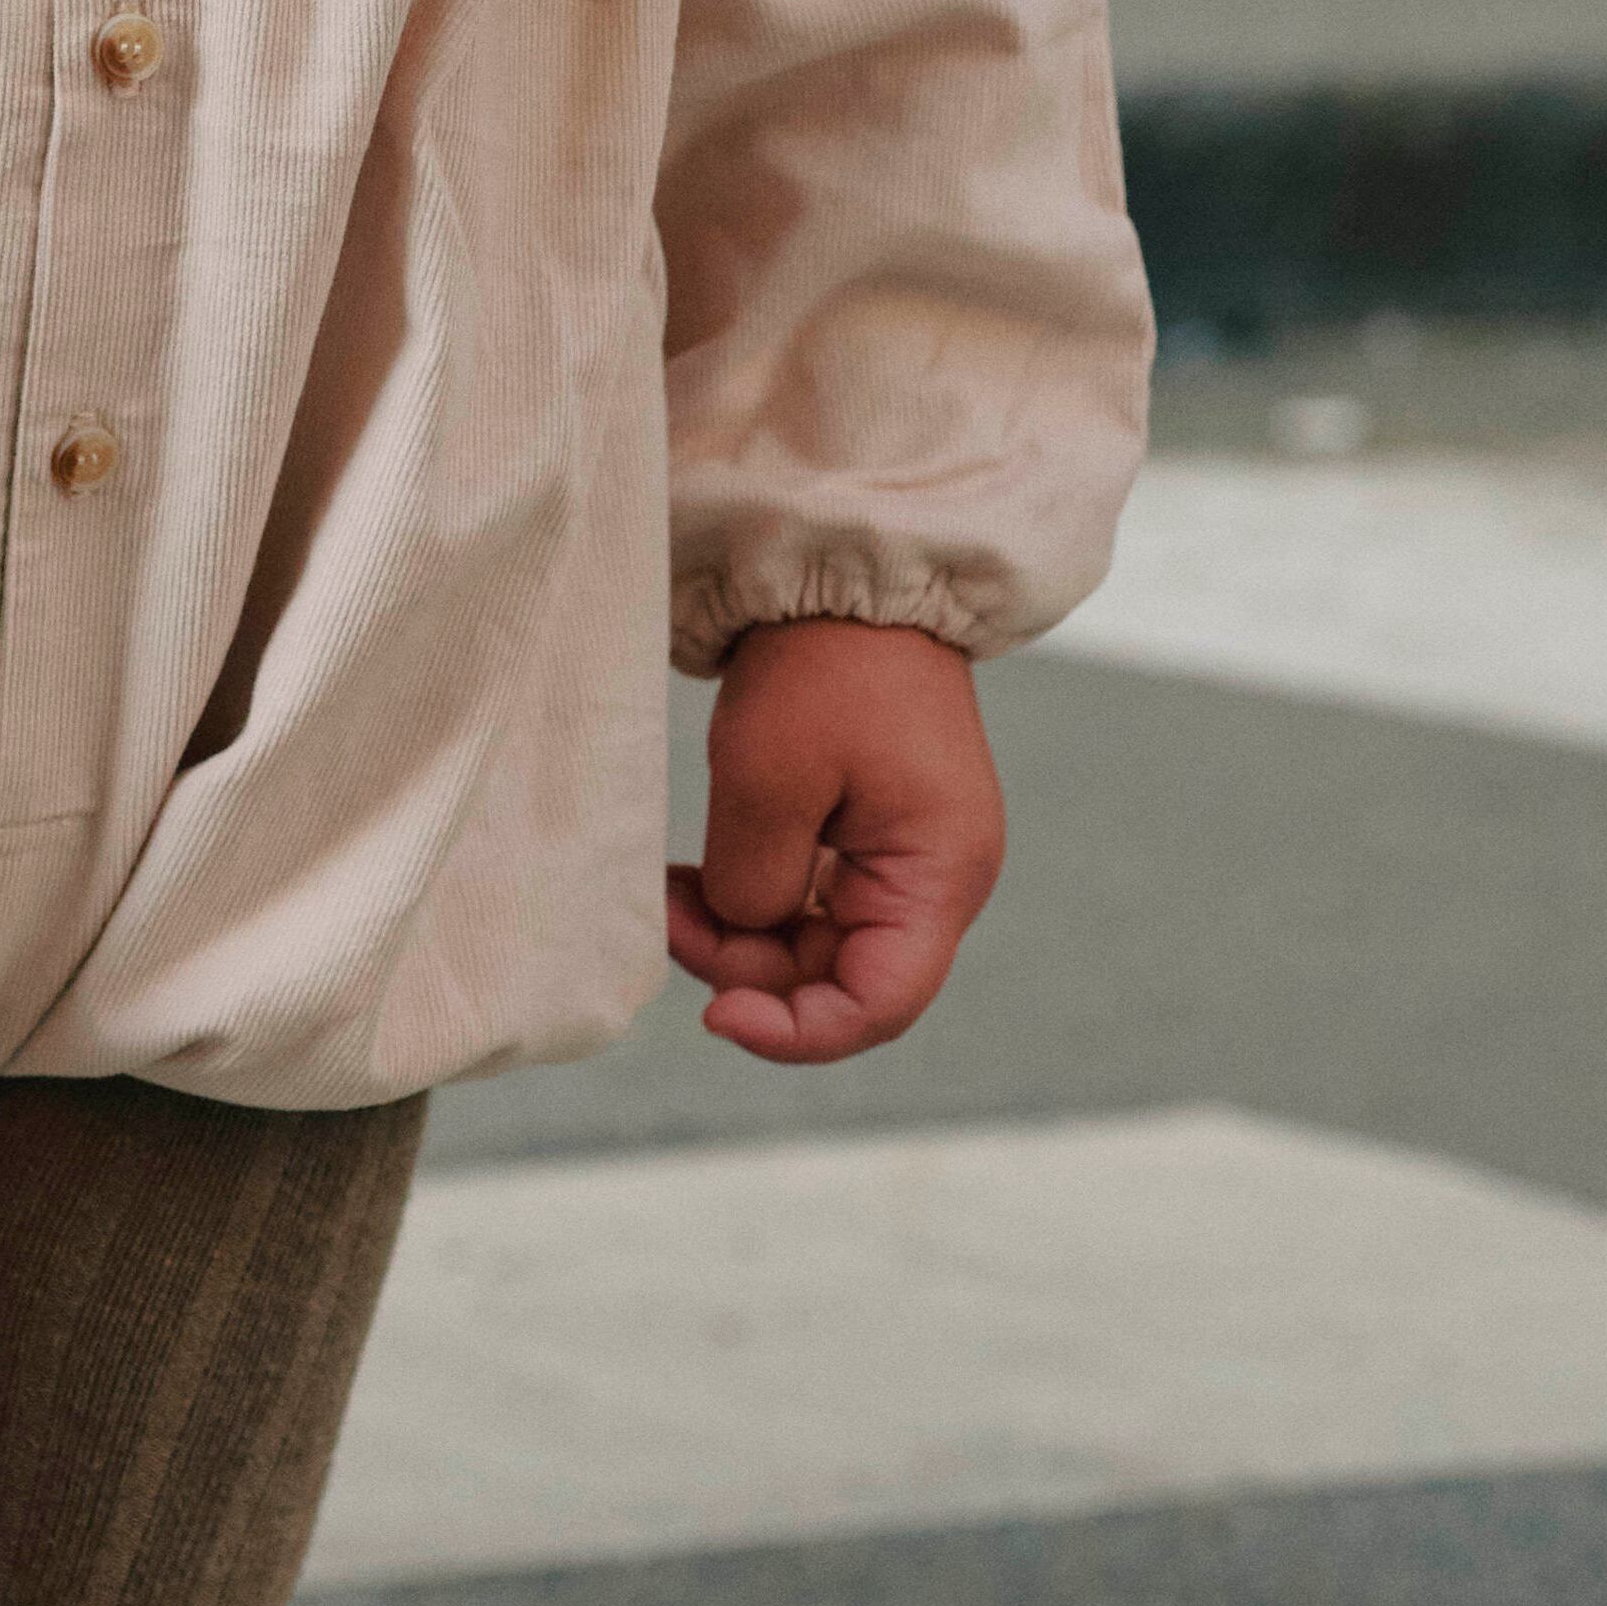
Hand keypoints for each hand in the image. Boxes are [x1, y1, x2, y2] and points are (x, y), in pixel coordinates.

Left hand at [664, 614, 1004, 1068]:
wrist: (848, 572)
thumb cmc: (824, 665)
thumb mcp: (769, 777)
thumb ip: (756, 886)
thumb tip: (744, 935)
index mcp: (940, 875)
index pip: (880, 1007)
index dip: (796, 1033)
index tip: (715, 1014)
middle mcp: (936, 879)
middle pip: (840, 980)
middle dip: (745, 969)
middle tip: (666, 916)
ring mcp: (905, 857)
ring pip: (815, 945)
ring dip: (738, 935)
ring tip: (669, 890)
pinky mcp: (870, 833)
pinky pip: (809, 901)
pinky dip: (750, 899)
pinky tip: (694, 877)